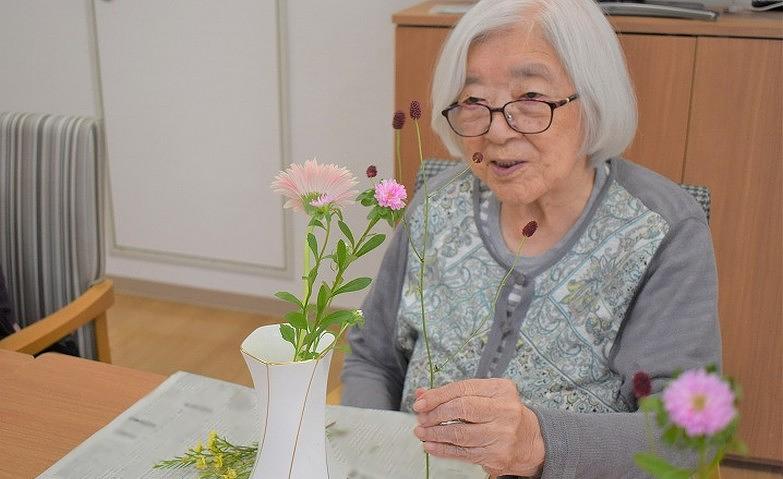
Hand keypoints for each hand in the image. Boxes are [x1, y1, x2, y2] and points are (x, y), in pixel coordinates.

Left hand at [412, 378, 544, 477]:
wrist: (530, 440)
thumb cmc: (503, 414)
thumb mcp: (484, 396)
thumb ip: (453, 393)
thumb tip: (422, 395)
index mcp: (501, 390)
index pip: (462, 389)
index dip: (437, 396)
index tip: (421, 402)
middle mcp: (505, 410)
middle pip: (461, 409)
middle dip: (435, 414)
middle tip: (421, 418)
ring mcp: (502, 434)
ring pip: (460, 434)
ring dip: (435, 434)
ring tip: (422, 432)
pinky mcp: (497, 455)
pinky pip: (463, 453)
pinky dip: (443, 450)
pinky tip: (431, 446)